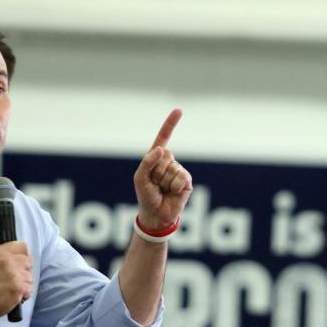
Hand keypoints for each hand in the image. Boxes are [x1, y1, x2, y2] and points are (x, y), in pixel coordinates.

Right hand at [0, 242, 33, 321]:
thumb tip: (3, 236)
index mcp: (0, 252)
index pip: (22, 246)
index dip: (23, 255)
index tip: (19, 262)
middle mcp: (8, 261)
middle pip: (29, 262)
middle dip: (24, 271)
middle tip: (13, 278)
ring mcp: (14, 274)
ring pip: (30, 277)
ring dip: (23, 284)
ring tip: (11, 288)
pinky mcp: (19, 287)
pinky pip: (30, 289)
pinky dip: (24, 294)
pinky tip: (13, 295)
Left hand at [133, 109, 192, 229]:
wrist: (157, 215)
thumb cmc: (146, 196)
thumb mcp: (140, 178)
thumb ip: (147, 162)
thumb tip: (163, 149)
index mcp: (156, 158)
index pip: (163, 138)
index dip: (170, 124)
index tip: (179, 111)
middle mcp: (168, 162)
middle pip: (166, 155)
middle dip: (157, 171)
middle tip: (155, 183)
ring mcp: (178, 171)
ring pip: (172, 168)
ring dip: (165, 181)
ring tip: (163, 190)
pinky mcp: (187, 181)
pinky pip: (181, 177)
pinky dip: (174, 186)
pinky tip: (172, 193)